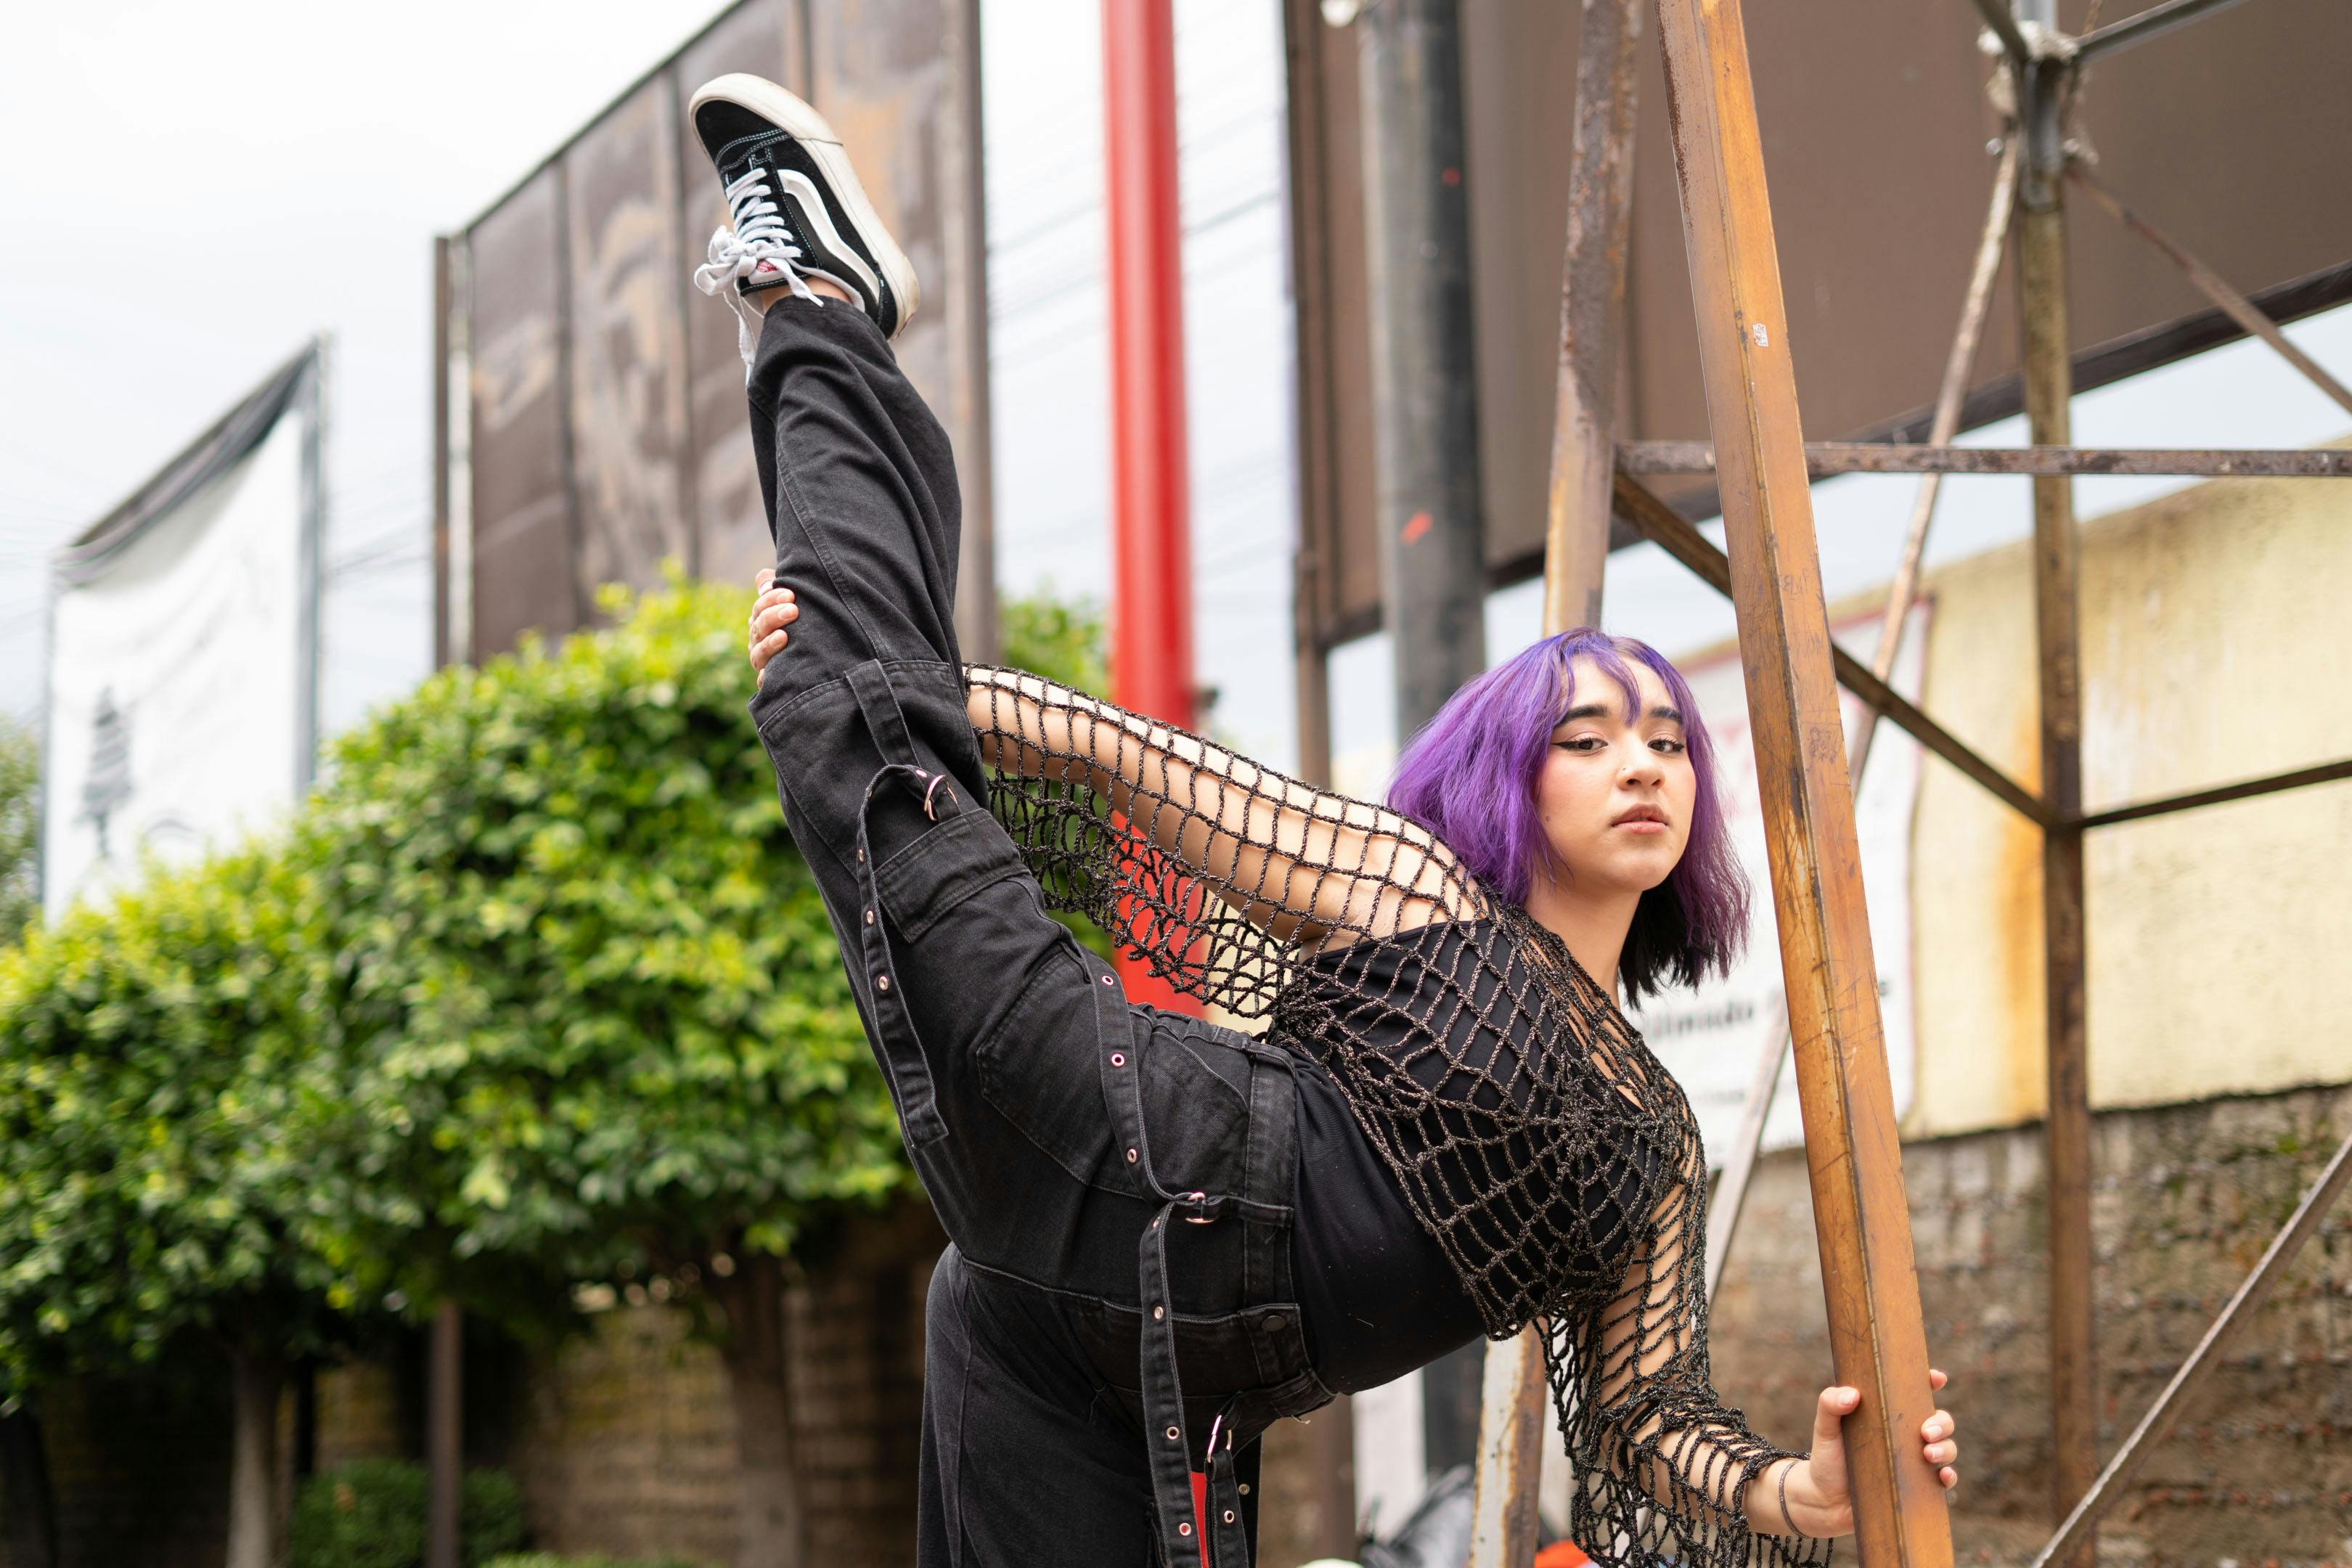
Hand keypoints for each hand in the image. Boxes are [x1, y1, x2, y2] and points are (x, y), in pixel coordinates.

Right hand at [748, 568, 798, 673]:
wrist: (817, 656)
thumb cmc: (800, 621)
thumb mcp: (789, 603)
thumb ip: (776, 590)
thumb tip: (764, 576)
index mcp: (761, 621)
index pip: (759, 608)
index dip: (771, 599)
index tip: (790, 594)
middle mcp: (759, 641)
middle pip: (759, 628)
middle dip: (773, 617)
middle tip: (793, 610)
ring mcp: (763, 661)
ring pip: (759, 653)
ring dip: (770, 644)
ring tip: (784, 636)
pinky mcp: (770, 680)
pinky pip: (764, 681)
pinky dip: (765, 678)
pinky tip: (769, 674)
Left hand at [1776, 1368, 1957, 1536]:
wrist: (1826, 1502)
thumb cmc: (1828, 1459)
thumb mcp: (1825, 1429)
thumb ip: (1830, 1405)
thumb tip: (1852, 1395)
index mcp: (1888, 1415)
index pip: (1915, 1394)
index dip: (1930, 1382)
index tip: (1936, 1378)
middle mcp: (1906, 1436)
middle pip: (1940, 1421)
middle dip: (1942, 1422)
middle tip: (1926, 1432)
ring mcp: (1914, 1461)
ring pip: (1947, 1448)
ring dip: (1946, 1449)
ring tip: (1929, 1454)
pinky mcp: (1918, 1487)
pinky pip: (1944, 1480)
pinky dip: (1949, 1476)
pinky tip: (1943, 1475)